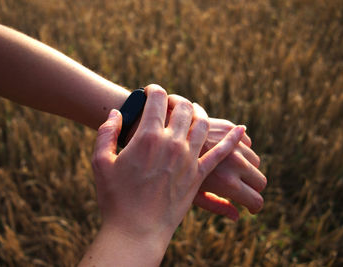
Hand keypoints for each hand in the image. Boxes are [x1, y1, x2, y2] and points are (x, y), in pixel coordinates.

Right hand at [83, 85, 243, 265]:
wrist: (135, 229)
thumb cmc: (115, 198)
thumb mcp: (101, 162)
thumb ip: (106, 133)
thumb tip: (115, 113)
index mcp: (148, 137)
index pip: (157, 99)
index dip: (154, 89)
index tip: (151, 90)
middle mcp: (172, 143)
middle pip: (184, 108)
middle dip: (177, 99)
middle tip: (170, 102)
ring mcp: (189, 159)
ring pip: (203, 124)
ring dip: (199, 112)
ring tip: (192, 111)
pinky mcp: (199, 175)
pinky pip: (222, 152)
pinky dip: (233, 139)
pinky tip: (241, 130)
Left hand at [168, 95, 266, 220]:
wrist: (154, 135)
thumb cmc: (163, 172)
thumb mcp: (189, 194)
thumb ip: (216, 205)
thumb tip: (236, 217)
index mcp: (225, 182)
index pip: (256, 200)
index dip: (254, 207)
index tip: (250, 208)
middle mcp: (233, 161)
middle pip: (260, 180)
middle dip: (253, 188)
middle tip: (242, 190)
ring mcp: (231, 143)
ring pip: (255, 159)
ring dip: (247, 166)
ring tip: (232, 170)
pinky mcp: (225, 126)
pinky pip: (245, 140)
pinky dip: (240, 146)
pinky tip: (226, 150)